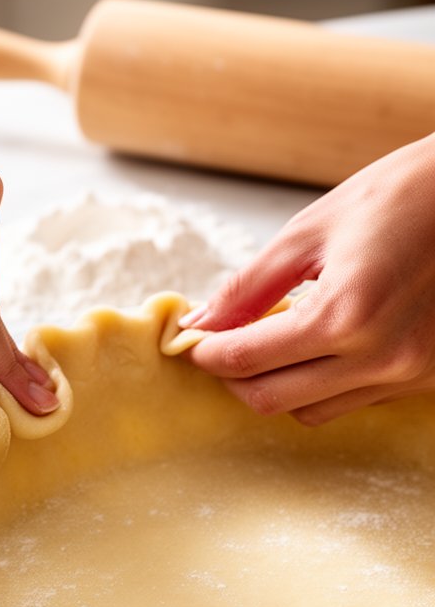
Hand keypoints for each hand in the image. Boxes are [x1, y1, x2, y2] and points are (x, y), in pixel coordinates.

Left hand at [179, 134, 434, 424]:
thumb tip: (200, 323)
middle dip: (235, 377)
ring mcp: (406, 375)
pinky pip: (352, 402)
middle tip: (222, 348)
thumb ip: (248, 286)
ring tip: (271, 344)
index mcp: (346, 315)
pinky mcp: (424, 380)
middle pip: (272, 399)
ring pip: (310, 411)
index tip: (194, 343)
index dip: (209, 354)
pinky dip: (322, 384)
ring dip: (279, 385)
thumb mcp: (312, 231)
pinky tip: (319, 348)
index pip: (247, 360)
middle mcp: (379, 358)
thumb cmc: (406, 195)